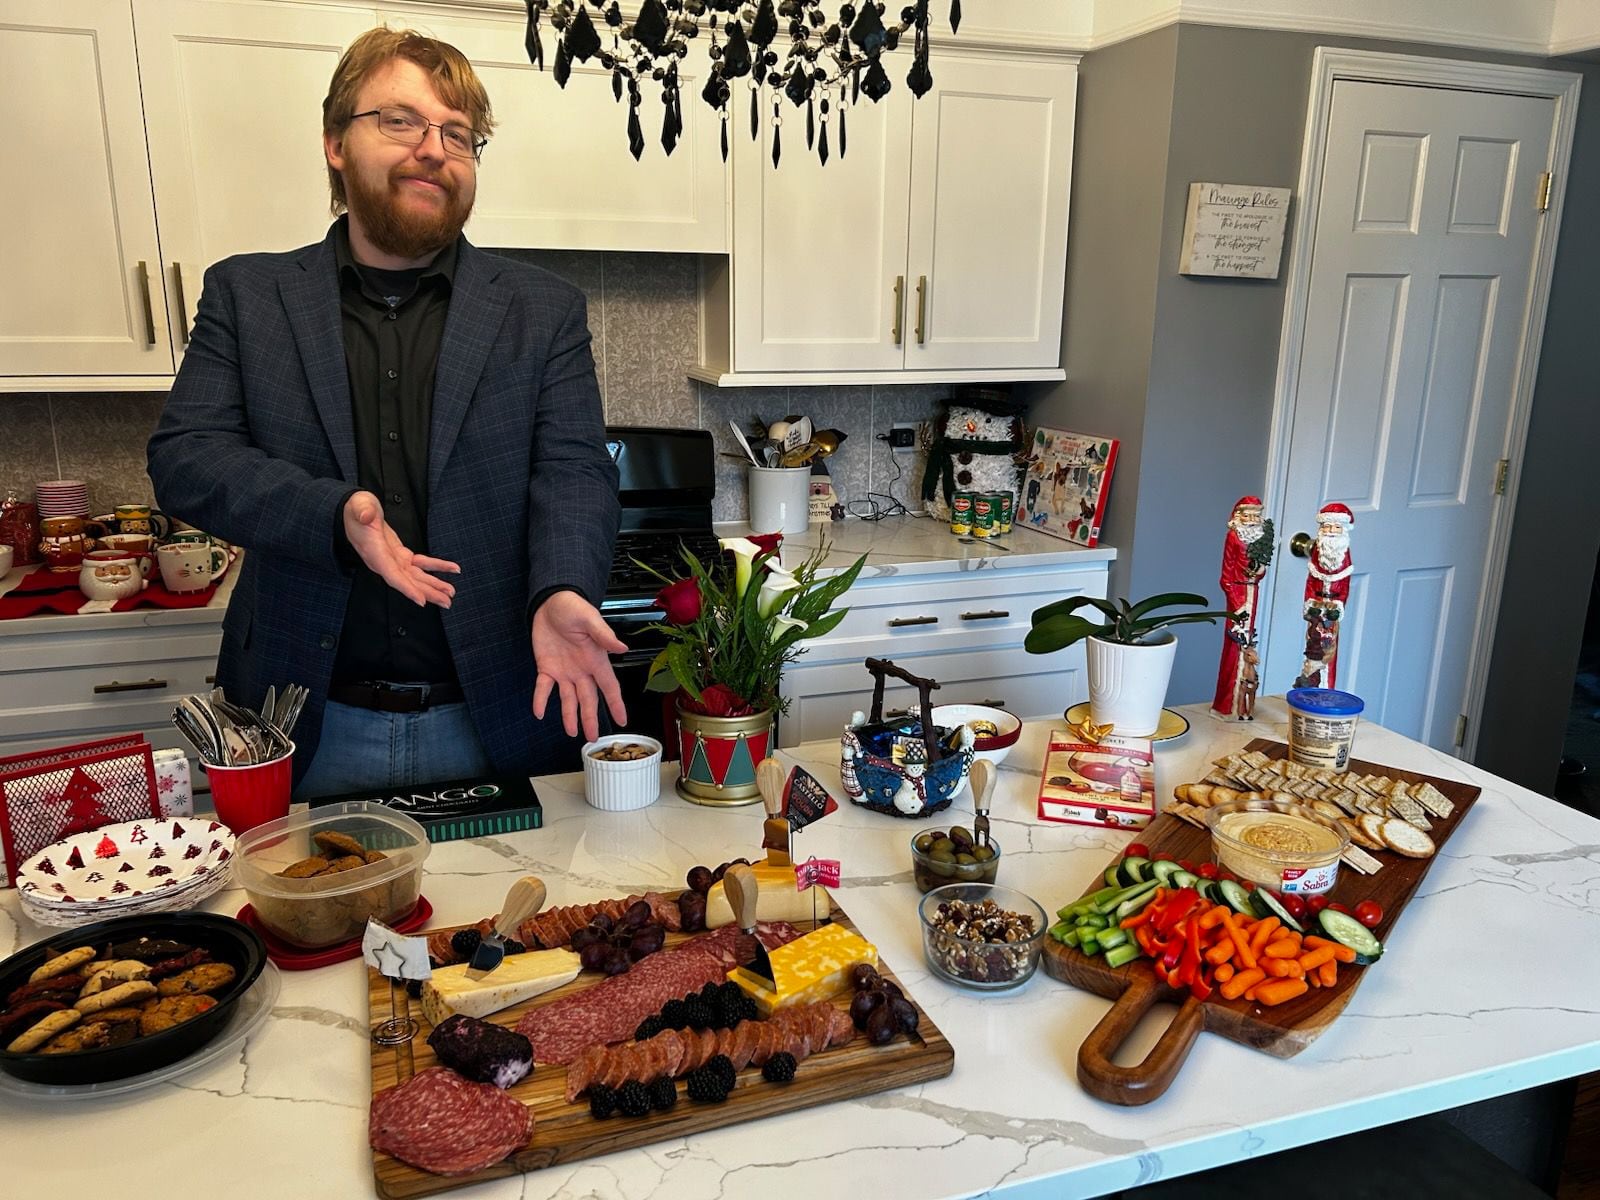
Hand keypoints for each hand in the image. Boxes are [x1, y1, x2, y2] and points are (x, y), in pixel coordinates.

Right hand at [342, 491, 458, 606]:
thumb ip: (363, 511)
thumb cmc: (357, 509)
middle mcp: (384, 561)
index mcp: (374, 552)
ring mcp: (393, 560)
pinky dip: (437, 566)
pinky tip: (451, 568)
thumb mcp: (359, 505)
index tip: (421, 600)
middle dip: (427, 592)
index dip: (406, 588)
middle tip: (447, 602)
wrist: (357, 510)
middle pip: (407, 581)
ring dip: (434, 585)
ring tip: (451, 592)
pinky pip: (421, 563)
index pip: (391, 575)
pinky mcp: (401, 555)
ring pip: (416, 576)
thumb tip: (365, 516)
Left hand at [531, 591, 627, 741]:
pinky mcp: (546, 667)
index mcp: (596, 659)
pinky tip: (539, 713)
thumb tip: (621, 648)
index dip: (615, 704)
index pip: (609, 687)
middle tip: (593, 737)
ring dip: (570, 715)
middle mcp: (582, 670)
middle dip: (591, 718)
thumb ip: (604, 635)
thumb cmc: (573, 607)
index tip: (621, 721)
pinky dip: (540, 700)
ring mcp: (564, 671)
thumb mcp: (590, 619)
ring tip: (572, 732)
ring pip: (568, 699)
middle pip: (588, 699)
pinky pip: (543, 688)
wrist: (550, 603)